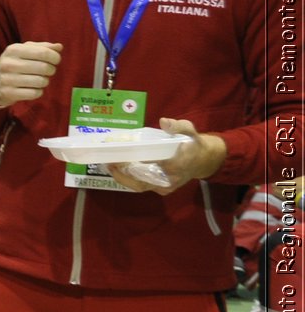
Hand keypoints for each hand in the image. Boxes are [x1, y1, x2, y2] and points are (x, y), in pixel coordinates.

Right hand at [0, 41, 62, 106]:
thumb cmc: (12, 64)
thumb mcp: (23, 51)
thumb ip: (42, 47)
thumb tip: (59, 47)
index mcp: (13, 50)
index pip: (43, 53)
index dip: (55, 57)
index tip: (55, 60)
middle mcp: (9, 64)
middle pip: (44, 67)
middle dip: (51, 70)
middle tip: (48, 71)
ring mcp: (7, 80)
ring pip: (41, 81)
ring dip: (45, 81)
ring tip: (40, 80)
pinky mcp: (9, 93)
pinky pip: (34, 93)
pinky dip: (38, 92)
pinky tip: (33, 88)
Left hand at [105, 117, 226, 194]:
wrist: (203, 160)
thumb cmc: (193, 144)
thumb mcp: (190, 131)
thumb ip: (178, 126)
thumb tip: (163, 121)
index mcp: (178, 164)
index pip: (154, 165)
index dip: (136, 161)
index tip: (122, 154)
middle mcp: (170, 179)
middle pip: (141, 181)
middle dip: (123, 173)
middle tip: (109, 162)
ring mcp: (166, 186)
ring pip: (140, 186)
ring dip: (123, 177)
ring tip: (110, 165)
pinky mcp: (162, 189)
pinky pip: (143, 186)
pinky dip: (129, 180)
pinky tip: (119, 170)